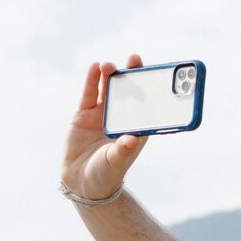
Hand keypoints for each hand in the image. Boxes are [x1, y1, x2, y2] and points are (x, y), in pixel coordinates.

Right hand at [60, 54, 148, 199]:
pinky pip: (90, 93)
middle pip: (129, 91)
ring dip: (111, 74)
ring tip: (111, 66)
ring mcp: (102, 114)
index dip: (152, 88)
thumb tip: (133, 139)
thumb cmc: (107, 174)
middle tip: (135, 58)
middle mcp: (121, 117)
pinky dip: (92, 80)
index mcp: (137, 127)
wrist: (82, 182)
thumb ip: (123, 149)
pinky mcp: (84, 114)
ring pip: (108, 88)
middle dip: (132, 74)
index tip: (158, 73)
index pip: (147, 104)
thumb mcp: (116, 161)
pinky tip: (96, 67)